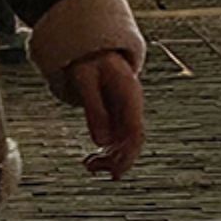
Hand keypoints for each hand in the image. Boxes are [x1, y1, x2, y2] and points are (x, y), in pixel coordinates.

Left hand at [60, 51, 144, 180]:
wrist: (92, 50)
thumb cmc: (88, 62)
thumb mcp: (85, 80)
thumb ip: (93, 109)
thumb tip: (101, 143)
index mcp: (130, 94)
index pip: (136, 130)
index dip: (128, 152)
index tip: (116, 169)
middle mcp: (133, 106)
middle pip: (133, 141)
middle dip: (119, 160)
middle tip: (96, 170)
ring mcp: (126, 112)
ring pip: (125, 143)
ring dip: (110, 158)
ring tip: (89, 167)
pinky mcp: (117, 117)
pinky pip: (116, 139)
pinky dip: (105, 152)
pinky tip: (90, 161)